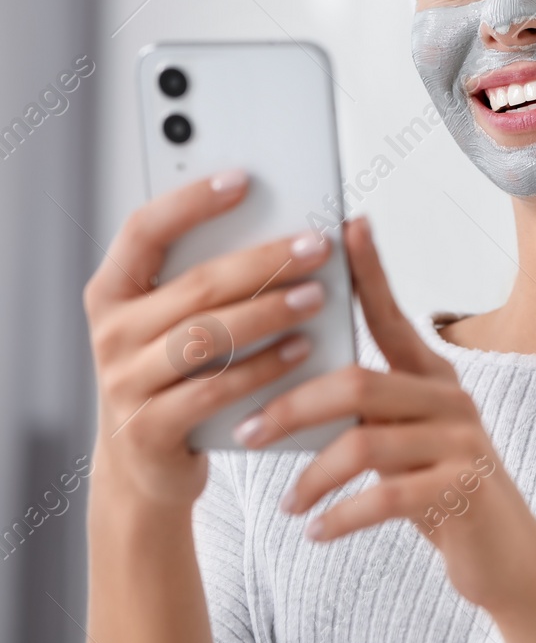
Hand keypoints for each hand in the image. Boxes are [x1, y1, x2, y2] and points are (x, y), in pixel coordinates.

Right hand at [83, 169, 330, 509]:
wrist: (144, 463)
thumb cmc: (175, 374)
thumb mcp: (173, 322)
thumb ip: (205, 280)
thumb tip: (282, 229)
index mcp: (113, 291)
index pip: (143, 230)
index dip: (191, 202)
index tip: (242, 179)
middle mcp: (111, 332)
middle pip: (196, 285)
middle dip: (264, 261)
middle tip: (316, 246)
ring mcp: (125, 382)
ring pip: (208, 336)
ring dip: (269, 312)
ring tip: (317, 295)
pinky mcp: (150, 427)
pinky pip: (215, 389)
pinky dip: (263, 366)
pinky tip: (302, 349)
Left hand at [242, 217, 535, 611]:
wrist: (504, 552)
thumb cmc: (438, 488)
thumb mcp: (403, 438)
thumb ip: (365, 409)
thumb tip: (287, 389)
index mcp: (432, 376)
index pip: (393, 315)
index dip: (369, 272)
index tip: (343, 228)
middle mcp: (451, 398)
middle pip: (358, 383)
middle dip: (292, 408)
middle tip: (247, 432)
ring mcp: (461, 442)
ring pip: (366, 441)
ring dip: (313, 475)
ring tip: (287, 501)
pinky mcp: (462, 489)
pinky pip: (386, 496)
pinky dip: (341, 514)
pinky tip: (316, 531)